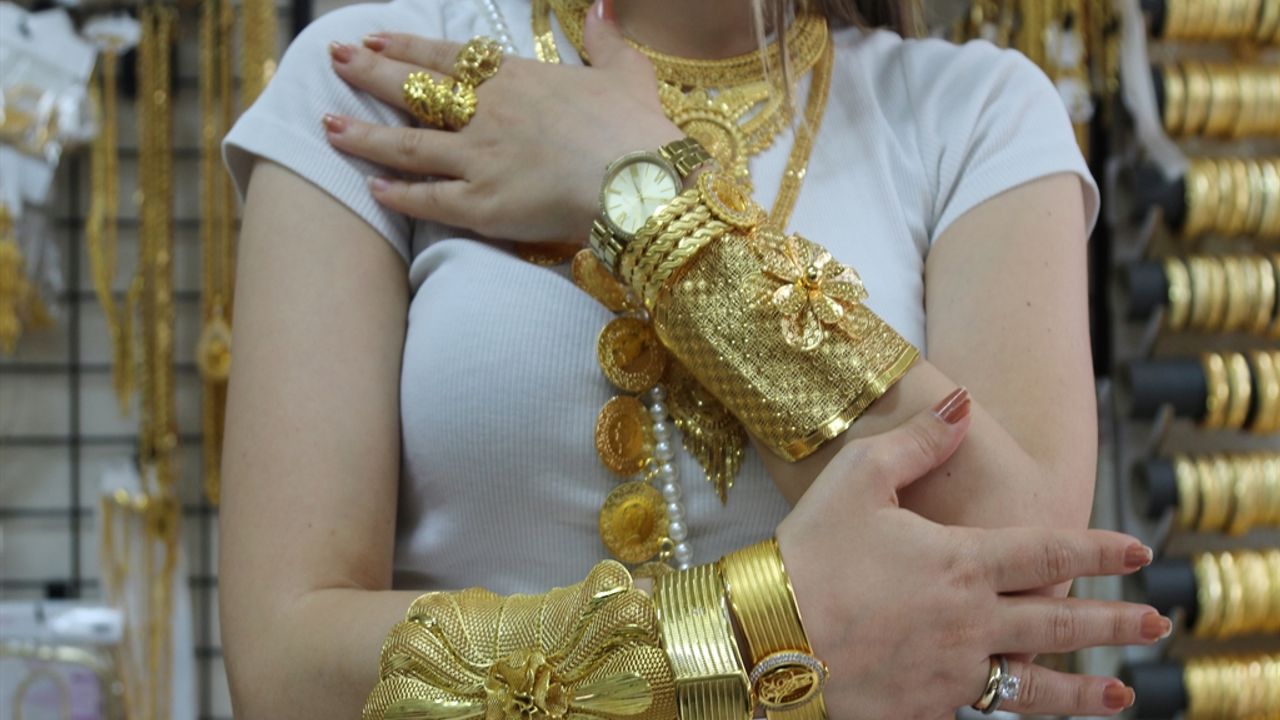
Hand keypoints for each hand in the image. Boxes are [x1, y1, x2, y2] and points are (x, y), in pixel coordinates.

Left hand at [324, 0, 682, 243]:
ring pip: (408, 146)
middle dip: (369, 74)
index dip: (406, 48)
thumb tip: (602, 4)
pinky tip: (372, 187)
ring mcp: (479, 159)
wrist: (642, 181)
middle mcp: (487, 113)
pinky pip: (428, 200)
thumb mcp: (625, 71)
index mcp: (517, 79)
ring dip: (365, 135)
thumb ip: (605, 39)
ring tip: (327, 124)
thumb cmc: (637, 128)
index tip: (373, 39)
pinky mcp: (482, 205)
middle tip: (333, 61)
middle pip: (415, 91)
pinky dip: (398, 194)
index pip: (447, 59)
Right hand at [776, 389, 1164, 718]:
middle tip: (1157, 623)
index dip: (1100, 550)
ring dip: (1083, 691)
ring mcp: (949, 673)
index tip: (1139, 552)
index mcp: (962, 563)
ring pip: (1032, 687)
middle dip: (1115, 622)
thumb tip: (963, 401)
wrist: (764, 635)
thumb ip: (919, 439)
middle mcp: (971, 622)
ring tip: (1122, 696)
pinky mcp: (921, 709)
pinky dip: (995, 709)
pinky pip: (970, 711)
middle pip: (1059, 622)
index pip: (1051, 553)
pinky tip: (1005, 707)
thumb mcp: (859, 477)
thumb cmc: (808, 550)